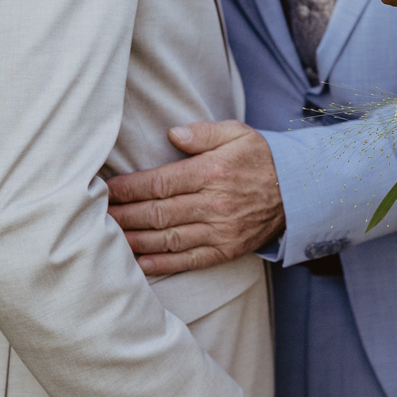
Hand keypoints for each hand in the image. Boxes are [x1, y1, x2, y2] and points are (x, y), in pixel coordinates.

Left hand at [108, 121, 285, 274]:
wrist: (300, 191)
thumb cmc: (262, 158)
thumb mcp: (237, 133)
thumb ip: (203, 132)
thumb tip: (173, 134)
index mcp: (212, 172)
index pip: (159, 183)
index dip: (128, 188)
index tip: (106, 189)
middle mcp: (214, 204)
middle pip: (157, 213)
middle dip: (122, 214)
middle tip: (96, 215)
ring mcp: (220, 231)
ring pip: (167, 238)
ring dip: (134, 240)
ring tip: (107, 238)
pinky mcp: (225, 250)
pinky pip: (187, 260)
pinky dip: (160, 263)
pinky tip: (137, 263)